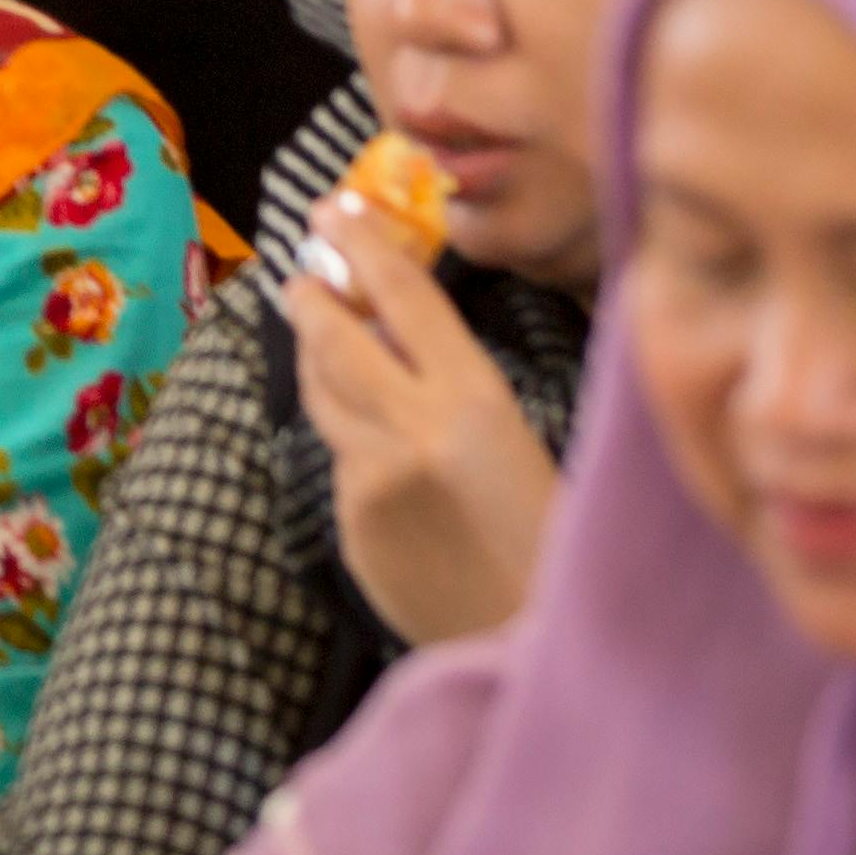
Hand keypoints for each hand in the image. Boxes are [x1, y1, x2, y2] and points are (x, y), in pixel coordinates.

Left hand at [286, 189, 559, 647]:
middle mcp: (412, 430)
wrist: (536, 644)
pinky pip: (340, 464)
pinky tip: (377, 453)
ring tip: (317, 333)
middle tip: (301, 272)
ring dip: (317, 359)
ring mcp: (372, 479)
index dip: (361, 243)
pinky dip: (351, 445)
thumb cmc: (554, 540)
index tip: (333, 210)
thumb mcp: (523, 441)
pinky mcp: (351, 526)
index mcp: (473, 400)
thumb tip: (399, 336)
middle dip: (312, 295)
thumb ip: (459, 387)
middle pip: (336, 338)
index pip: (403, 296)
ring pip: (324, 397)